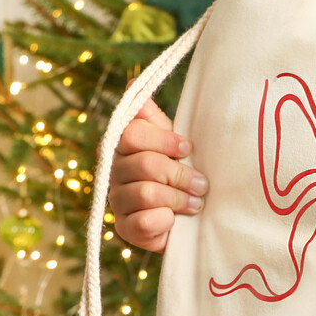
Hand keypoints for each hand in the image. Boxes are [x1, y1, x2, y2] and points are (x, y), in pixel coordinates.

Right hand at [107, 98, 208, 252]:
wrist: (185, 218)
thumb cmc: (178, 174)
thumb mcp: (171, 143)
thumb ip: (153, 119)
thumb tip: (133, 86)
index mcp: (122, 146)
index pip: (133, 134)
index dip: (164, 140)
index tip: (188, 149)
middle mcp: (113, 171)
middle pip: (146, 164)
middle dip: (181, 175)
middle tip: (202, 185)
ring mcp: (116, 201)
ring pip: (148, 193)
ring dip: (180, 199)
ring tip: (196, 203)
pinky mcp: (125, 229)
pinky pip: (145, 222)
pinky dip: (167, 221)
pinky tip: (176, 221)